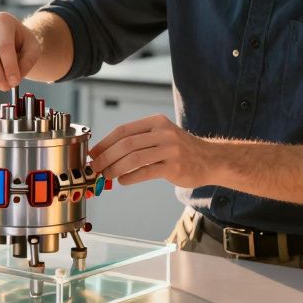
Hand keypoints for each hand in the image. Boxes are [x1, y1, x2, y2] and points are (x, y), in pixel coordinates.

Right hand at [0, 12, 41, 90]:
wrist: (9, 39)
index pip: (4, 46)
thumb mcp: (32, 49)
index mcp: (3, 20)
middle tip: (7, 86)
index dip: (9, 66)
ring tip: (1, 83)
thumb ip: (27, 62)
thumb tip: (13, 79)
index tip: (15, 82)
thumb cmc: (21, 43)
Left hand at [88, 114, 214, 187]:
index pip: (123, 130)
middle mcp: (163, 133)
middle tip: (95, 167)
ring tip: (106, 175)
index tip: (93, 153)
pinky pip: (146, 172)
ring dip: (115, 168)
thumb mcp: (161, 135)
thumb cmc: (179, 149)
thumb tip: (106, 153)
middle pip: (126, 144)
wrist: (210, 160)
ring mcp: (170, 149)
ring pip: (134, 158)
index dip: (105, 143)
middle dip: (106, 157)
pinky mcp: (174, 167)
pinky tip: (122, 180)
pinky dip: (130, 177)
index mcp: (156, 122)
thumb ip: (138, 141)